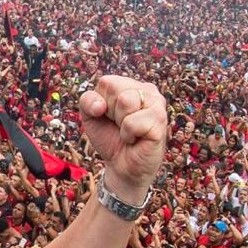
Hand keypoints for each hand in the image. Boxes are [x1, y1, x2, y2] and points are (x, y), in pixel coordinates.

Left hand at [79, 76, 166, 203]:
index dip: (100, 103)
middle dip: (109, 112)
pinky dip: (128, 134)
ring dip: (119, 122)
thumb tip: (100, 105)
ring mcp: (157, 104)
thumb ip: (87, 100)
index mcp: (131, 85)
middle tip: (119, 124)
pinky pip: (132, 122)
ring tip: (128, 130)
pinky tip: (136, 139)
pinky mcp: (161, 122)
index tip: (108, 116)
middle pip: (115, 89)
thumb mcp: (90, 116)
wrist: (120, 165)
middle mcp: (148, 90)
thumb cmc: (109, 136)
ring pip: (125, 101)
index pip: (106, 82)